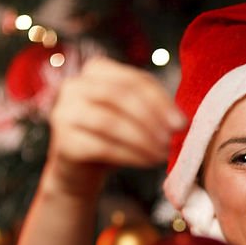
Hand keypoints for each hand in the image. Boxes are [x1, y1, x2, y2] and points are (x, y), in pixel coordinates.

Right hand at [46, 56, 186, 194]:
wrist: (80, 173)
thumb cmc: (112, 139)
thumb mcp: (132, 116)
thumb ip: (152, 109)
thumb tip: (181, 121)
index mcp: (95, 71)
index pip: (133, 79)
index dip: (161, 101)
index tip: (182, 124)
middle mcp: (74, 86)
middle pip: (119, 95)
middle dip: (152, 118)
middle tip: (172, 139)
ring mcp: (63, 112)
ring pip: (110, 121)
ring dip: (143, 139)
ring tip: (163, 154)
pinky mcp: (63, 142)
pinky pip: (102, 146)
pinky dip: (130, 155)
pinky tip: (148, 162)